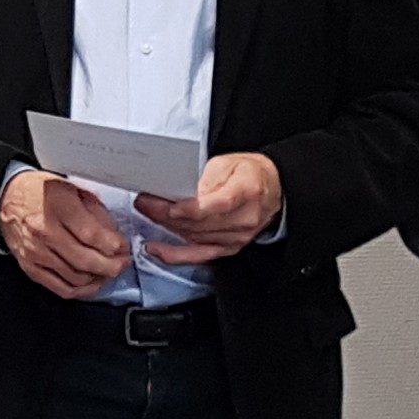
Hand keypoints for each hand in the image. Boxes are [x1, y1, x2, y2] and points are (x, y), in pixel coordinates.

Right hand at [0, 170, 129, 299]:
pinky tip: (91, 283)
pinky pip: (60, 288)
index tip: (123, 247)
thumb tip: (114, 235)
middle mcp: (45, 231)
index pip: (91, 235)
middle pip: (85, 260)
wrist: (7, 199)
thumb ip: (95, 212)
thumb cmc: (39, 191)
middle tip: (122, 263)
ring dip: (98, 278)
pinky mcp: (30, 267)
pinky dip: (80, 290)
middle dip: (111, 266)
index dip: (113, 245)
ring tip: (109, 271)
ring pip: (76, 278)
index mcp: (58, 206)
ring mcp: (36, 252)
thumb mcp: (72, 189)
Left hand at [137, 153, 284, 265]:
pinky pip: (199, 256)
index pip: (215, 205)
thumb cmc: (251, 174)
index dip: (189, 209)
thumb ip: (205, 177)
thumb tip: (180, 190)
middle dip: (166, 213)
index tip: (167, 205)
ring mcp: (237, 237)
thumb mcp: (228, 163)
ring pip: (194, 237)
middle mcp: (243, 219)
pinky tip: (156, 249)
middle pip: (199, 223)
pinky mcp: (229, 248)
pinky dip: (175, 255)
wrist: (274, 190)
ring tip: (147, 213)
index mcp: (246, 193)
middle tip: (144, 202)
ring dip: (166, 228)